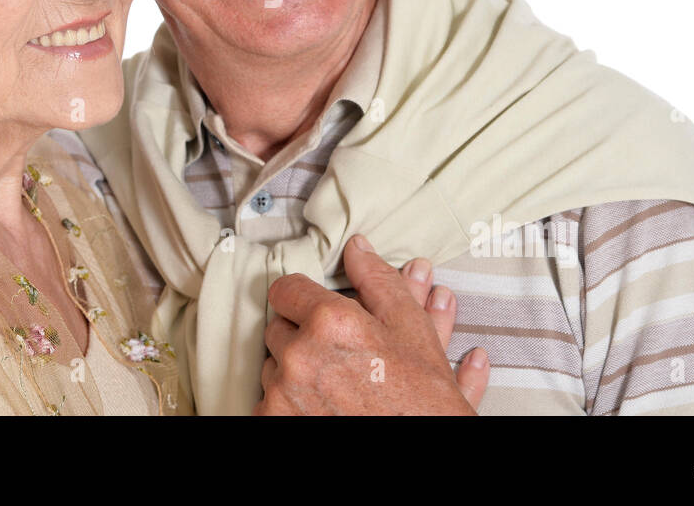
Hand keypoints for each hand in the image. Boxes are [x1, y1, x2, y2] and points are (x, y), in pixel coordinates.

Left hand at [255, 235, 488, 414]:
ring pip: (273, 366)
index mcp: (330, 322)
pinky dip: (289, 402)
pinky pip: (268, 400)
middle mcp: (300, 356)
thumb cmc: (420, 401)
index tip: (316, 311)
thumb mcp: (412, 330)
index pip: (285, 289)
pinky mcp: (274, 420)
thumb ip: (379, 281)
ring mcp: (284, 393)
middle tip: (337, 354)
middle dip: (302, 336)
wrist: (424, 443)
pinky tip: (323, 404)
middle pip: (278, 328)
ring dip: (295, 369)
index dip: (304, 298)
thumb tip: (357, 249)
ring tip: (336, 383)